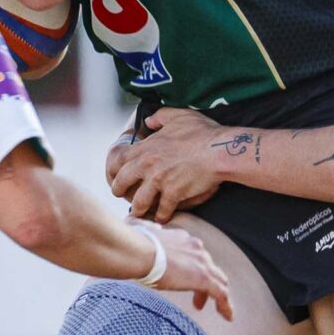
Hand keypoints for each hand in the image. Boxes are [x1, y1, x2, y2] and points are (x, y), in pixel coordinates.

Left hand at [107, 107, 235, 221]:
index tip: (115, 175)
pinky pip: (162, 210)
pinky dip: (161, 216)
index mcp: (146, 147)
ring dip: (137, 209)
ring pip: (138, 202)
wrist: (219, 150)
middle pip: (122, 183)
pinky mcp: (173, 194)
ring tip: (138, 213)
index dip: (114, 170)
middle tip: (122, 196)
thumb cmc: (202, 132)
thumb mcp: (179, 116)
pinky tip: (162, 218)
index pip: (119, 160)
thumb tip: (149, 120)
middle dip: (119, 191)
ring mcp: (159, 181)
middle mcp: (148, 165)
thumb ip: (160, 116)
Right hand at [142, 222, 231, 320]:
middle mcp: (196, 248)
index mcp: (182, 239)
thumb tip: (140, 225)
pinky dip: (226, 306)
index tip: (183, 279)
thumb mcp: (142, 233)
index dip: (192, 268)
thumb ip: (146, 231)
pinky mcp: (203, 278)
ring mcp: (201, 263)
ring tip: (218, 311)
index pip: (194, 255)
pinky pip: (221, 294)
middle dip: (207, 282)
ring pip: (219, 281)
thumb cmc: (134, 245)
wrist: (139, 252)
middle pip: (209, 267)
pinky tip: (228, 317)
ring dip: (218, 296)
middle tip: (198, 299)